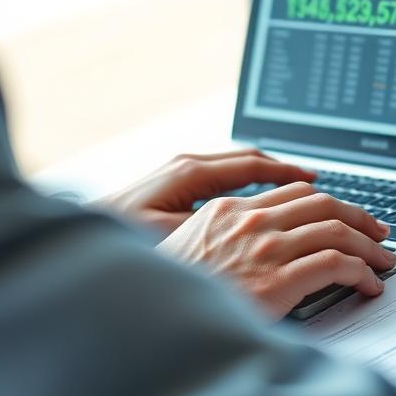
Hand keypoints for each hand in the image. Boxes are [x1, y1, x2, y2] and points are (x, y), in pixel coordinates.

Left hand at [99, 149, 316, 236]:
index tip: (313, 179)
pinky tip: (255, 201)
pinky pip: (221, 176)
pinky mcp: (174, 185)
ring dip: (265, 174)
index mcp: (191, 172)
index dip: (287, 172)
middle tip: (313, 182)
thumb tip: (248, 228)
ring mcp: (180, 172)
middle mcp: (187, 164)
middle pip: (247, 158)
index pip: (252, 164)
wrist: (82, 238)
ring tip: (292, 189)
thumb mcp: (171, 236)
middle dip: (282, 168)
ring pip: (235, 165)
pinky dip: (245, 183)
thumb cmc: (123, 237)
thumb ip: (210, 227)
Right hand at [160, 182, 395, 318]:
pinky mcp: (278, 280)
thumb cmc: (170, 291)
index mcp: (229, 208)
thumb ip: (226, 235)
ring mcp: (266, 248)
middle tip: (378, 231)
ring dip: (368, 245)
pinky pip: (335, 265)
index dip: (329, 202)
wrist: (150, 320)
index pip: (295, 193)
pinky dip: (361, 271)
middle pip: (323, 203)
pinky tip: (369, 284)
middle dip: (359, 216)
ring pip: (336, 230)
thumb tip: (259, 245)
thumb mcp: (190, 246)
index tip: (347, 214)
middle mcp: (252, 221)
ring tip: (383, 260)